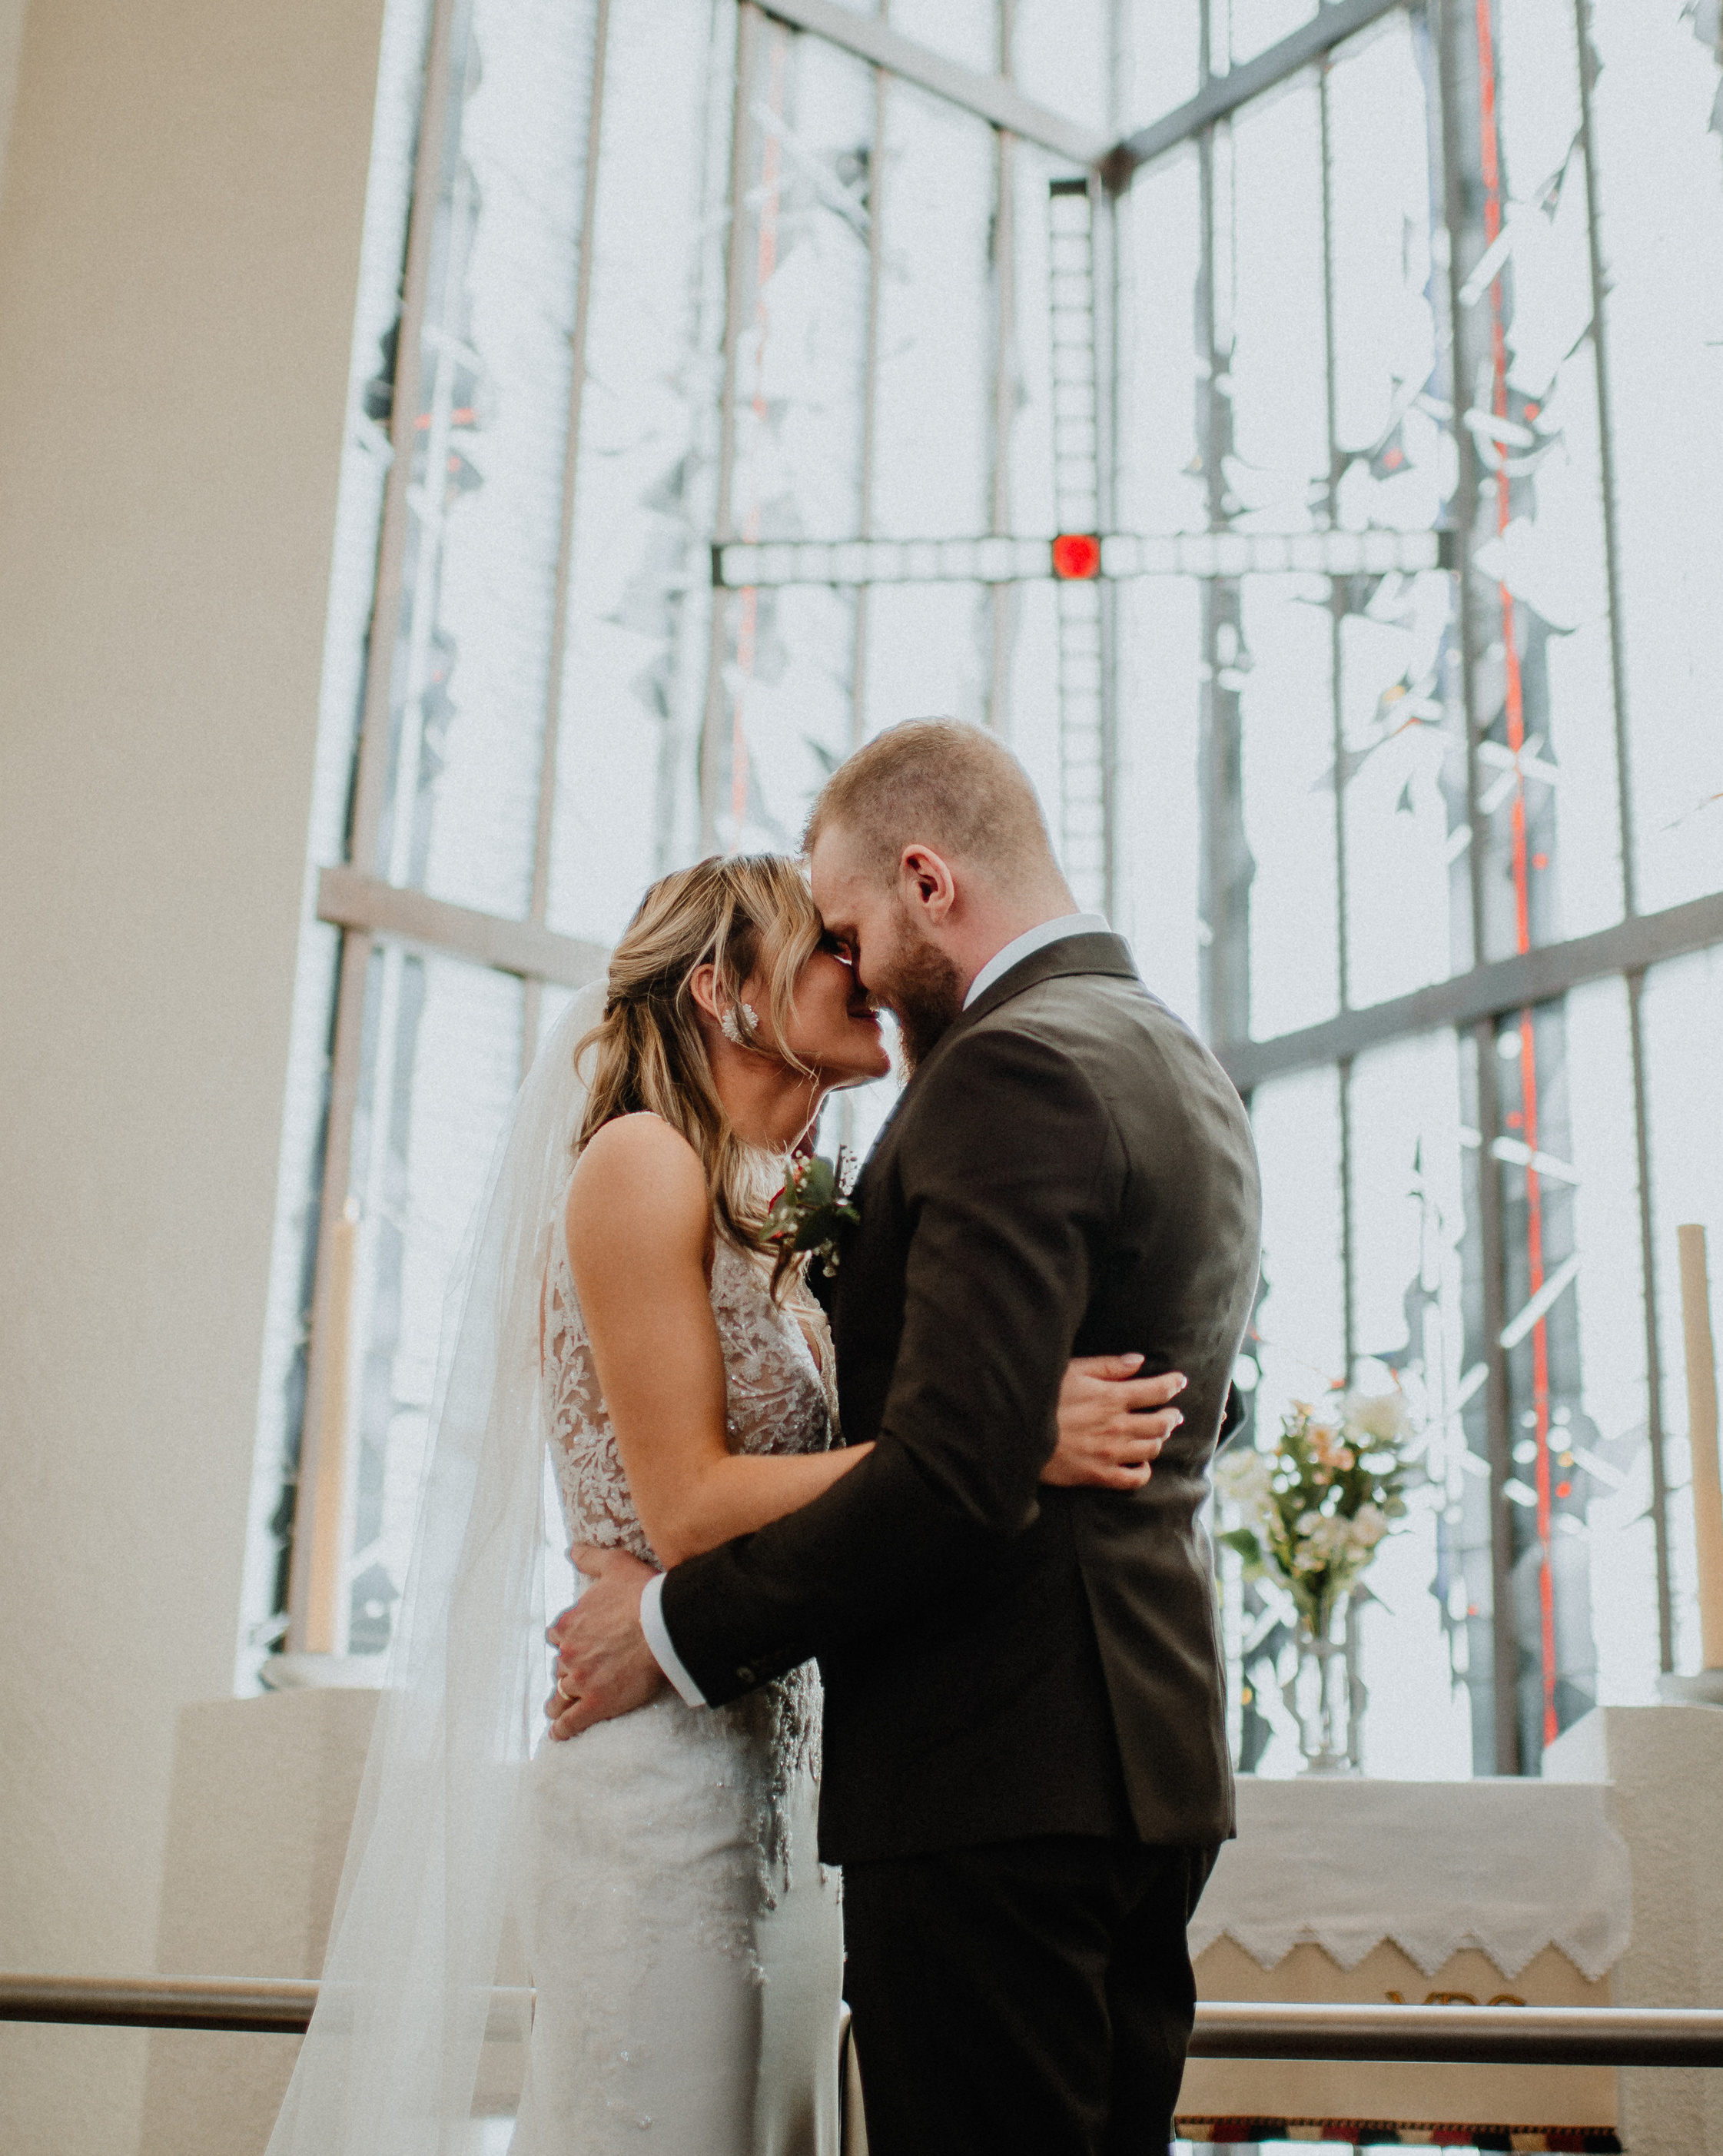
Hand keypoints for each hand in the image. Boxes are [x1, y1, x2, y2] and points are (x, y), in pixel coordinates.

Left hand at [544, 1545, 667, 1739]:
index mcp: (569, 1623)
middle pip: (560, 1666)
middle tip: (574, 1677)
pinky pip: (571, 1722)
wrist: (662, 1626)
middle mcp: (569, 1653)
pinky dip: (563, 1729)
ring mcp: (580, 1680)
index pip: (557, 1635)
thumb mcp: (614, 1565)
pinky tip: (559, 1733)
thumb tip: (571, 1549)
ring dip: (558, 1701)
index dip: (565, 1639)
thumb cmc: (641, 1593)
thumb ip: (590, 1558)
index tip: (574, 1643)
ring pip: (561, 1695)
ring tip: (555, 1710)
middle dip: (566, 1671)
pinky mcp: (595, 1704)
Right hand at [1041, 1355, 1186, 1490]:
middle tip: (1173, 1413)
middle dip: (1171, 1416)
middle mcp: (1118, 1426)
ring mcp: (1111, 1453)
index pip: (1156, 1391)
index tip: (1179, 1381)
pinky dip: (1144, 1470)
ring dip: (1159, 1440)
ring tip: (1158, 1434)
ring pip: (1152, 1449)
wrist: (1018, 1437)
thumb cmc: (1042, 1399)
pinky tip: (1142, 1463)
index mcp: (1112, 1398)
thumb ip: (1108, 1366)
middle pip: (1161, 1423)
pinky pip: (1135, 1478)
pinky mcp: (1100, 1475)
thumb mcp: (1072, 1371)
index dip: (1172, 1384)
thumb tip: (1138, 1360)